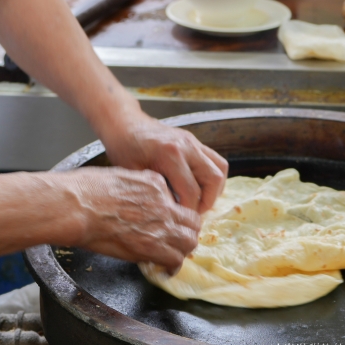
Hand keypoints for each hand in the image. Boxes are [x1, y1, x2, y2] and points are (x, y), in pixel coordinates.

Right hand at [62, 167, 203, 271]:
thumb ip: (133, 186)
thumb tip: (130, 198)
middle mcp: (163, 203)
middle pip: (191, 221)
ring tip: (172, 257)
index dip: (173, 214)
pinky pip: (175, 260)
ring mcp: (161, 225)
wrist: (77, 206)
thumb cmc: (84, 190)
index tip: (167, 221)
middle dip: (186, 232)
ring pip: (189, 241)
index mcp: (154, 183)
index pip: (176, 201)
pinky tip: (164, 270)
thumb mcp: (115, 176)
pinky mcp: (153, 246)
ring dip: (181, 249)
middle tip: (176, 240)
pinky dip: (171, 267)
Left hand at [98, 110, 229, 214]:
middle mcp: (186, 146)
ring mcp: (193, 141)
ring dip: (214, 188)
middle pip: (213, 179)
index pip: (191, 190)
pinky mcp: (194, 141)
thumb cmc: (123, 148)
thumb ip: (155, 192)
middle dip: (207, 201)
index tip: (182, 220)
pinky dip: (212, 176)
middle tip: (193, 213)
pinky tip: (198, 187)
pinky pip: (214, 160)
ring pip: (220, 168)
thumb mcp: (133, 174)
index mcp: (169, 154)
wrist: (123, 123)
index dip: (189, 210)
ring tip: (198, 201)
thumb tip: (173, 214)